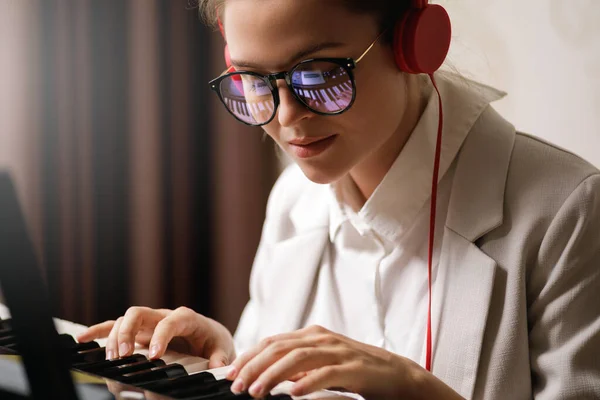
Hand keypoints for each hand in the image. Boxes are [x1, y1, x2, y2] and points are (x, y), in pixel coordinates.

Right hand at [76, 306, 234, 367]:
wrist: (209, 336)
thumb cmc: (213, 341)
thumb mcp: (221, 348)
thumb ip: (219, 356)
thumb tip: (216, 365)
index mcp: (186, 318)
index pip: (170, 321)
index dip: (161, 335)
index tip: (155, 356)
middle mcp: (163, 316)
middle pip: (139, 314)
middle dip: (127, 333)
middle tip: (124, 356)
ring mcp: (148, 323)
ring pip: (124, 321)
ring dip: (113, 338)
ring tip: (112, 359)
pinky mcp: (138, 332)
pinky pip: (114, 327)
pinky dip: (98, 331)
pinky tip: (83, 339)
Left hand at [226, 325, 463, 399]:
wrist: (396, 374)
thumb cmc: (356, 369)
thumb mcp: (321, 364)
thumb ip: (297, 365)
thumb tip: (267, 375)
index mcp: (312, 335)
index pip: (272, 341)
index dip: (248, 356)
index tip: (230, 374)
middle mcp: (322, 338)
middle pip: (279, 347)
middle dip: (253, 366)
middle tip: (237, 386)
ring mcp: (338, 350)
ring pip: (298, 358)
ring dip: (273, 375)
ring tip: (256, 392)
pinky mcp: (354, 367)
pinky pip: (327, 373)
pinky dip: (308, 382)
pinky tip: (293, 394)